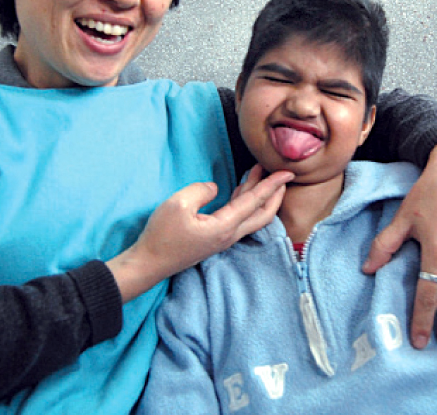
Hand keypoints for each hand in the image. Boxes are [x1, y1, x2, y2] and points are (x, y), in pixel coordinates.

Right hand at [109, 165, 292, 301]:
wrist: (149, 263)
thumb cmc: (162, 234)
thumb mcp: (178, 203)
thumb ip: (201, 190)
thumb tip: (215, 188)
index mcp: (224, 226)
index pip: (255, 202)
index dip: (272, 185)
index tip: (287, 173)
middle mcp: (229, 235)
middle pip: (262, 214)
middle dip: (275, 194)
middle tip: (283, 175)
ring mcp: (222, 238)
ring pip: (250, 216)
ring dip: (258, 195)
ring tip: (260, 173)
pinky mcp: (214, 238)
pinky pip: (238, 218)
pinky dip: (245, 201)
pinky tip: (243, 190)